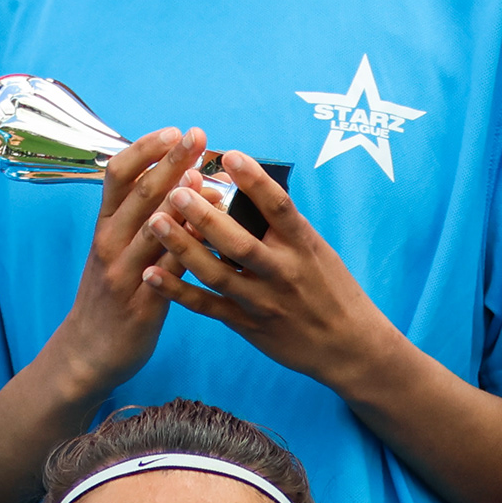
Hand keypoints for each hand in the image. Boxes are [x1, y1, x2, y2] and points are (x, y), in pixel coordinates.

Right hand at [40, 127, 202, 407]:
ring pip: (153, 229)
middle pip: (139, 194)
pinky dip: (187, 251)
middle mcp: (110, 244)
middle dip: (170, 161)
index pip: (118, 175)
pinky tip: (210, 236)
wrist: (87, 352)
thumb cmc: (111, 295)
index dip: (145, 149)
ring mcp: (123, 274)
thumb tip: (179, 179)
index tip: (174, 130)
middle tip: (198, 136)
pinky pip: (168, 273)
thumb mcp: (114, 251)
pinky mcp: (141, 305)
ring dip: (181, 201)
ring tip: (207, 178)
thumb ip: (139, 219)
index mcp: (105, 227)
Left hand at [148, 152, 402, 393]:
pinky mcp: (248, 325)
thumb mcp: (317, 251)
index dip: (254, 180)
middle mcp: (283, 272)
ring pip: (216, 273)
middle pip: (239, 241)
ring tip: (155, 221)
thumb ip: (284, 227)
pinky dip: (178, 291)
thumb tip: (248, 189)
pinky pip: (207, 307)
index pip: (279, 207)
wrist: (349, 347)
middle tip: (176, 188)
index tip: (230, 155)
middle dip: (205, 215)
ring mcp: (263, 301)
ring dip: (182, 247)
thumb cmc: (332, 290)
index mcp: (304, 246)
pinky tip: (151, 273)